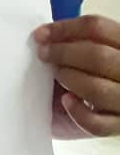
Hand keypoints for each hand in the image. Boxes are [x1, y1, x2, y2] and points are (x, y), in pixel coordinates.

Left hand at [34, 15, 119, 137]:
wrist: (89, 115)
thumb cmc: (88, 76)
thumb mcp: (88, 53)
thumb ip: (77, 42)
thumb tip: (46, 35)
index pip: (97, 28)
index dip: (64, 29)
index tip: (41, 34)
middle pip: (98, 56)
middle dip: (63, 53)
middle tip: (43, 54)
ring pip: (97, 89)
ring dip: (69, 80)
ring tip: (56, 77)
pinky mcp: (118, 126)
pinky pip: (96, 123)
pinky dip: (76, 112)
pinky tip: (67, 102)